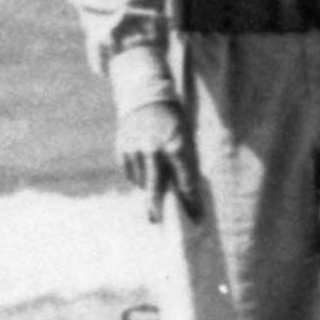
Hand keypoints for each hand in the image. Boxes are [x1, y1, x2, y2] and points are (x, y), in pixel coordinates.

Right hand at [118, 104, 201, 221]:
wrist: (147, 97)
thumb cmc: (174, 122)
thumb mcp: (186, 138)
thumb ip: (185, 164)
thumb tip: (184, 193)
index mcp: (176, 147)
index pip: (185, 182)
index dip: (192, 203)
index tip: (197, 219)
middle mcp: (154, 151)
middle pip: (155, 188)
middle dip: (156, 207)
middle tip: (155, 222)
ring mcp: (136, 151)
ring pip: (142, 182)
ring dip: (149, 185)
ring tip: (155, 173)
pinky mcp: (122, 150)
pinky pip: (131, 174)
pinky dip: (138, 175)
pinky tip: (144, 163)